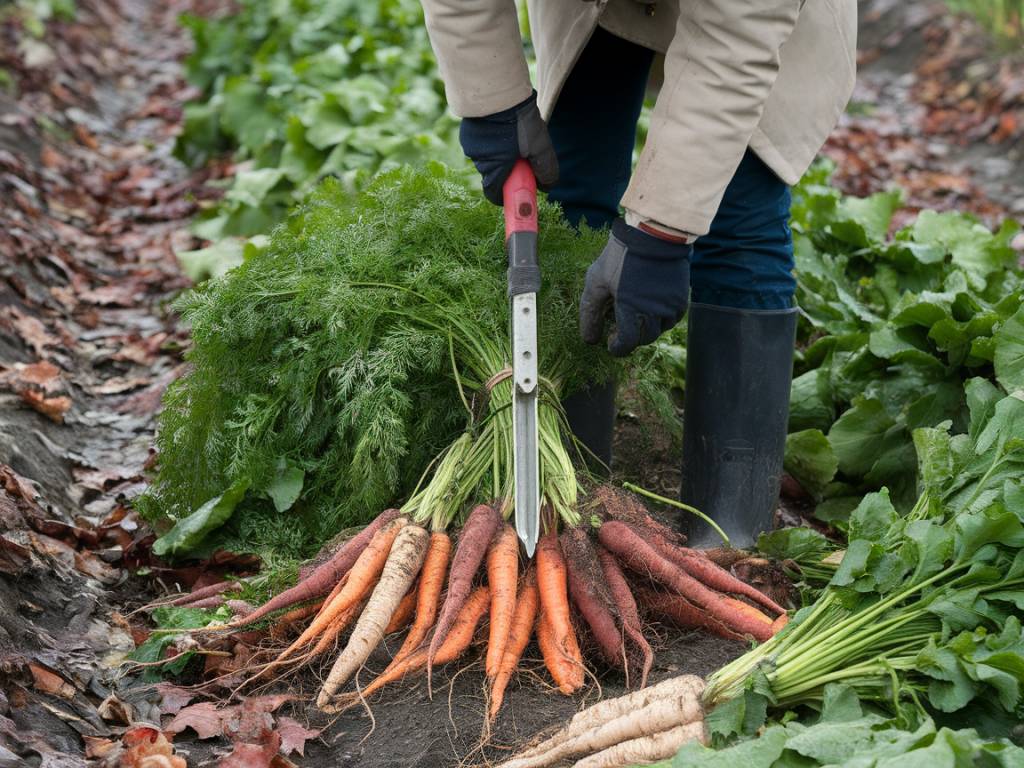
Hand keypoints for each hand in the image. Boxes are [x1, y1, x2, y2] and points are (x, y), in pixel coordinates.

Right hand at [459, 91, 557, 204]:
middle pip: (494, 174)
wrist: (496, 90)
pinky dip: (492, 140)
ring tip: (514, 135)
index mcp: (495, 169)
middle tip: (523, 156)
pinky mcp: (467, 131)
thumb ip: (545, 169)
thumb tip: (547, 186)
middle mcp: (479, 160)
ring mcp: (471, 145)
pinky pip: (481, 142)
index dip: (506, 196)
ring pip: (487, 157)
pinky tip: (502, 126)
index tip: (517, 191)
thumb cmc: (519, 121)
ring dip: (500, 153)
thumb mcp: (540, 146)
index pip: (494, 194)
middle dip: (508, 170)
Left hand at [579, 219, 691, 356]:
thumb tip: (589, 340)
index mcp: (630, 308)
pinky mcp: (681, 298)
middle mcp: (653, 311)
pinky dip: (662, 318)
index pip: (626, 343)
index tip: (610, 343)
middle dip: (631, 338)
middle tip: (621, 327)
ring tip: (636, 314)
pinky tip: (651, 307)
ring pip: (659, 330)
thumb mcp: (596, 281)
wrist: (653, 234)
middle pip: (643, 339)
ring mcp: (670, 305)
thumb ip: (590, 312)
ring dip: (646, 328)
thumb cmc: (620, 256)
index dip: (617, 348)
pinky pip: (673, 318)